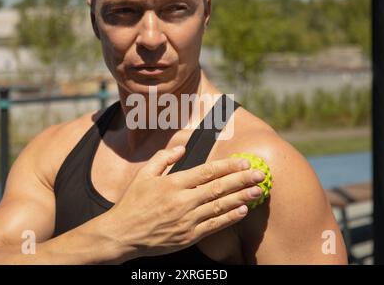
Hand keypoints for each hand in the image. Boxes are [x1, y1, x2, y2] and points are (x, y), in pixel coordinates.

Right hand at [106, 146, 264, 257]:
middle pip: (218, 188)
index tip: (243, 162)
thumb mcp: (143, 175)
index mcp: (173, 183)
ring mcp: (187, 220)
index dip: (228, 166)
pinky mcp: (188, 236)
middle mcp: (182, 201)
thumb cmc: (132, 203)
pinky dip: (229, 218)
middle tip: (260, 174)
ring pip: (220, 206)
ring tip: (258, 191)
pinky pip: (213, 226)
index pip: (207, 171)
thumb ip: (163, 158)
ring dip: (241, 197)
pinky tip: (242, 211)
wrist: (122, 234)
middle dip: (242, 180)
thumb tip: (181, 147)